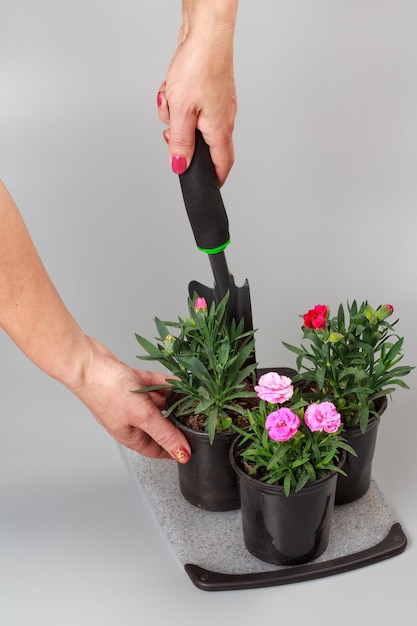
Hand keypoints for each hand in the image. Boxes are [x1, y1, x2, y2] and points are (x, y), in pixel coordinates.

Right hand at [71, 337, 190, 461]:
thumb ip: (164, 433)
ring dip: (172, 398)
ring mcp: (129, 400)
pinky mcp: (129, 382)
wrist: (87, 362)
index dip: (174, 449)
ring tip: (190, 395)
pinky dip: (163, 383)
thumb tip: (182, 454)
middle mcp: (130, 419)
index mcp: (130, 434)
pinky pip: (151, 385)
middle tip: (196, 414)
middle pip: (159, 424)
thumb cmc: (106, 390)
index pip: (157, 449)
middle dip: (177, 419)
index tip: (193, 445)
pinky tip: (175, 381)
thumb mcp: (142, 415)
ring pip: (156, 402)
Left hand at [157, 1, 237, 185]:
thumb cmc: (198, 66)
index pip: (222, 163)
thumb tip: (179, 164)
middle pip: (202, 142)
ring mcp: (218, 103)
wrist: (205, 31)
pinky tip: (173, 87)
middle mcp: (224, 118)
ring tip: (170, 98)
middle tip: (170, 131)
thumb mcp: (181, 111)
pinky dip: (178, 100)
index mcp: (219, 128)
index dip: (215, 179)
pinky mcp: (210, 90)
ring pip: (192, 122)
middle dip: (182, 139)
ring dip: (175, 115)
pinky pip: (191, 105)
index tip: (208, 187)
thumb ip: (180, 142)